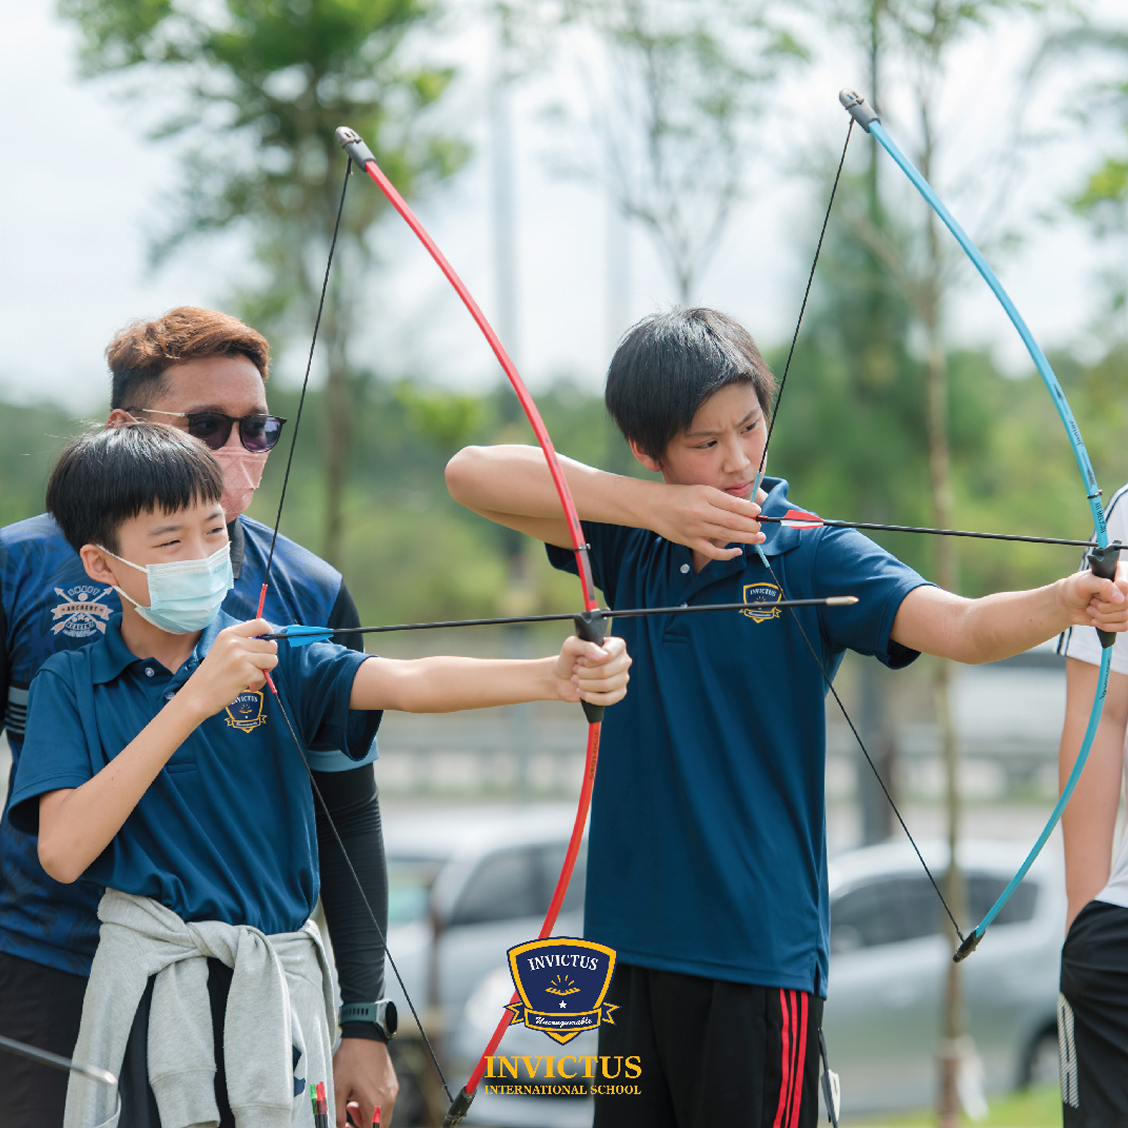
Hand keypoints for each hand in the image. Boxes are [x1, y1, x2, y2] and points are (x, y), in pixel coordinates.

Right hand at [181, 618, 278, 718]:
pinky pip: (264, 675)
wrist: (196, 696)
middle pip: (270, 645)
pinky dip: (259, 683)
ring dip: (265, 671)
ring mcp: (240, 657)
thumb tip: (271, 643)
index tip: (268, 644)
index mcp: (229, 634)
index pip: (260, 623)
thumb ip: (243, 643)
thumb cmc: (213, 675)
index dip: (270, 634)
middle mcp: (234, 642)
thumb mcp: (223, 650)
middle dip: (268, 658)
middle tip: (257, 667)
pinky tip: (247, 686)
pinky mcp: (246, 673)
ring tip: (251, 677)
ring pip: (272, 659)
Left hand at [333, 1038, 397, 1126]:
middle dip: (363, 1125)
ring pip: (382, 1116)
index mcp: (375, 1105)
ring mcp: (392, 1092)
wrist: (365, 1036)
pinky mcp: (393, 1084)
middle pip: (378, 1126)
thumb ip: (337, 1114)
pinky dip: (374, 1105)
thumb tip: (337, 1126)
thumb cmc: (350, 1060)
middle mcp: (388, 1100)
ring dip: (368, 1116)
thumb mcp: (337, 1089)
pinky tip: (362, 1091)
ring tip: (354, 1102)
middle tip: (349, 1112)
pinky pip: (385, 1103)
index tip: (345, 1125)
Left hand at [554, 636, 630, 705]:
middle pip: (606, 671)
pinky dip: (591, 697)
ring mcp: (623, 678)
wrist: (563, 677)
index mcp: (616, 645)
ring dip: (585, 684)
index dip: (589, 661)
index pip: (609, 654)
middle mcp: (623, 660)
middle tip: (576, 670)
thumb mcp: (572, 645)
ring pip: (606, 685)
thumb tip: (604, 656)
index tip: (580, 660)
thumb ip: (587, 646)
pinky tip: (581, 692)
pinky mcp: (619, 693)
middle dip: (584, 673)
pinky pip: (608, 700)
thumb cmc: (570, 658)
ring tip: (577, 680)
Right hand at [648, 484, 763, 560]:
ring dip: (746, 538)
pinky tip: (737, 551)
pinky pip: (712, 552)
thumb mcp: (701, 490)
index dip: (750, 509)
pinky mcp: (690, 542)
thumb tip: (746, 508)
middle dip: (752, 525)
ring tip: (759, 538)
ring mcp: (695, 528)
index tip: (758, 511)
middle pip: (733, 521)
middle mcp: (701, 511)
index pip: (733, 503)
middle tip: (761, 526)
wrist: (653, 506)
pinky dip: (727, 554)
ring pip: (726, 535)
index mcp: (705, 495)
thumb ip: (721, 499)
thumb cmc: (679, 496)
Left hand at [1061, 560, 1127, 630]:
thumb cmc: (1075, 589)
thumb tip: (1120, 599)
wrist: (1068, 604)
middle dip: (1103, 606)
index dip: (1108, 594)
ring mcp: (1126, 602)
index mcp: (1121, 571)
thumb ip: (1103, 586)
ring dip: (1102, 616)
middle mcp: (1126, 587)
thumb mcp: (1084, 583)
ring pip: (1125, 615)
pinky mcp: (1124, 616)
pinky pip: (1125, 625)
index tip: (1094, 594)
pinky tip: (1096, 620)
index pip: (1125, 586)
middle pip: (1126, 603)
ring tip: (1092, 609)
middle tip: (1092, 601)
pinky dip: (1107, 625)